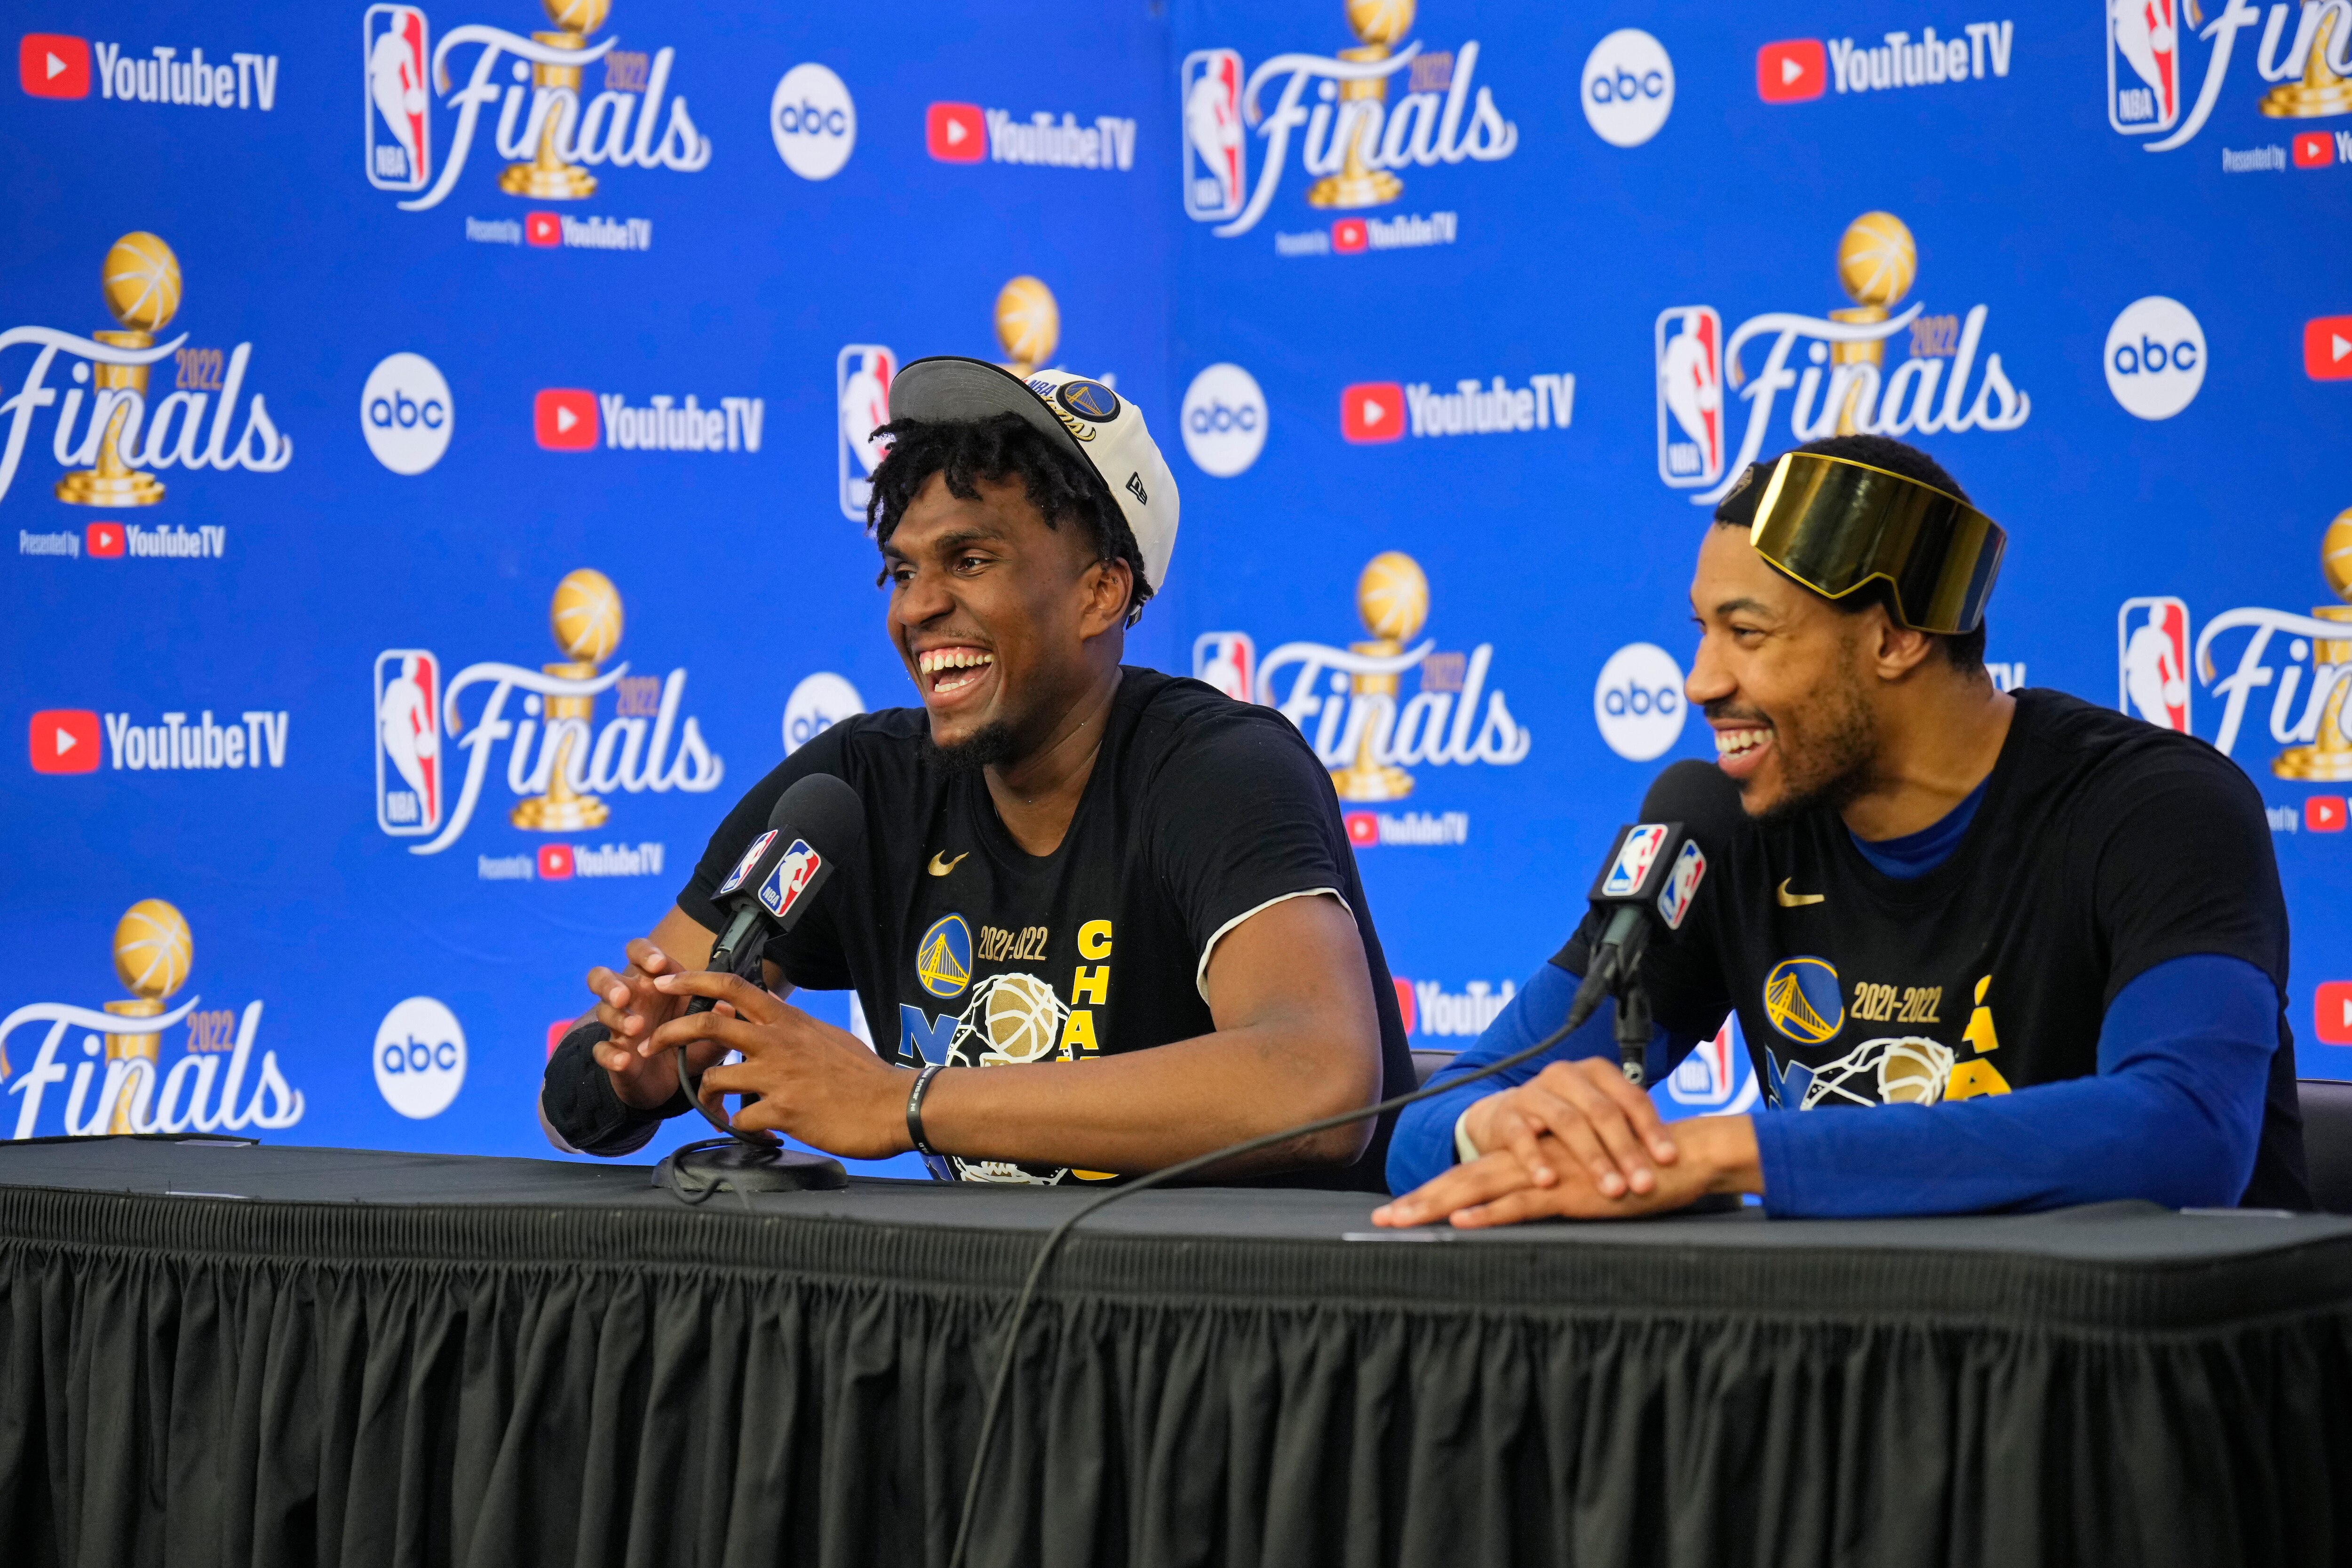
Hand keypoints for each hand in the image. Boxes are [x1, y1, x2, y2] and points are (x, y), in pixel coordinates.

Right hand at [583, 938, 713, 1109]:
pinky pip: (600, 1050)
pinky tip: (624, 1061)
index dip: (644, 953)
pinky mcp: (613, 1054)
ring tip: (636, 1028)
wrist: (675, 1080)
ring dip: (617, 1018)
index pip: (639, 954)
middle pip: (602, 977)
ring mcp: (619, 1027)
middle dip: (610, 983)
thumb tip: (729, 1006)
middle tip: (624, 997)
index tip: (659, 965)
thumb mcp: (711, 1028)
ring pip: (603, 1012)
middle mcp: (632, 1000)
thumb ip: (720, 1015)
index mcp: (656, 983)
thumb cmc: (691, 1042)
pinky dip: (610, 1055)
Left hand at [648, 970, 909, 1157]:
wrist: (894, 1104)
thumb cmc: (862, 1073)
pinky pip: (740, 1121)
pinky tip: (760, 1135)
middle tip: (650, 1046)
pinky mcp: (783, 1112)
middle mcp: (778, 1042)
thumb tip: (757, 1017)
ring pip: (716, 1078)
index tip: (663, 980)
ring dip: (707, 1097)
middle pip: (708, 1025)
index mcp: (788, 1020)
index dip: (692, 979)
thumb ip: (787, 1028)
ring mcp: (779, 1077)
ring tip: (718, 1109)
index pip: (732, 987)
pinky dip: (743, 1130)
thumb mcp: (823, 1036)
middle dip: (670, 1033)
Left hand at [1371, 1115, 1760, 1227]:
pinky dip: (1490, 1212)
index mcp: (1535, 1158)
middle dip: (1421, 1200)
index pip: (1476, 1172)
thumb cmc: (1639, 1173)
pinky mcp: (1570, 1191)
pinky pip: (1522, 1201)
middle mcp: (1534, 1160)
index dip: (1437, 1192)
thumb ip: (1558, 1196)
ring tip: (1403, 1221)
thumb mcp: (1589, 1188)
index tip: (1401, 1212)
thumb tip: (1532, 1212)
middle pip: (1465, 1178)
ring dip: (1439, 1205)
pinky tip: (1461, 1221)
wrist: (1684, 1156)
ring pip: (1481, 1187)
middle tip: (1380, 1220)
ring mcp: (1549, 1173)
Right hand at [1464, 1057, 1681, 1197]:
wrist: (1505, 1118)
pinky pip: (1521, 1136)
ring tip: (1610, 1189)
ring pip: (1568, 1122)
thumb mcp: (1596, 1117)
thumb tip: (1678, 1160)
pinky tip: (1549, 1181)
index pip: (1631, 1098)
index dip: (1652, 1129)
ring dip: (1592, 1158)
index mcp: (1596, 1073)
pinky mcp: (1506, 1115)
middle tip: (1642, 1185)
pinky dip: (1535, 1159)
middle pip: (1602, 1111)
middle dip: (1626, 1150)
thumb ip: (1626, 1130)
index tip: (1669, 1160)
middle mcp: (1566, 1076)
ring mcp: (1534, 1093)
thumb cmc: (1563, 1122)